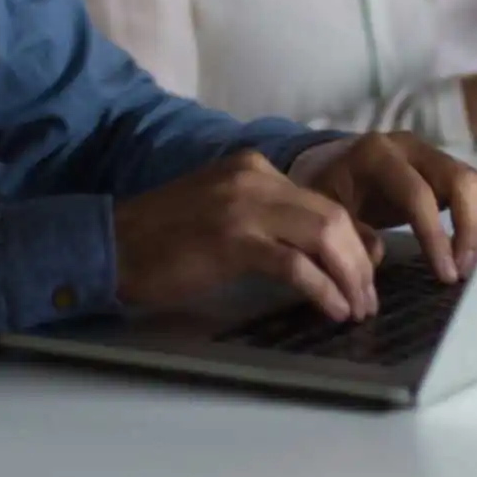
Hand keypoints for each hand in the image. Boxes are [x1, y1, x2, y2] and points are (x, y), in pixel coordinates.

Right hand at [112, 151, 382, 322]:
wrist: (110, 245)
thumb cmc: (163, 241)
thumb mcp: (224, 214)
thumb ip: (269, 222)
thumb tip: (322, 254)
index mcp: (254, 167)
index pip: (324, 201)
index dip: (354, 242)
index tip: (362, 275)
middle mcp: (254, 177)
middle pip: (333, 217)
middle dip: (359, 263)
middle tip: (367, 299)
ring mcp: (243, 206)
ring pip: (324, 235)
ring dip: (349, 277)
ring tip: (356, 309)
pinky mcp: (232, 240)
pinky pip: (295, 265)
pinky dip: (323, 290)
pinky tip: (333, 310)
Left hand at [293, 134, 476, 286]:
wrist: (326, 164)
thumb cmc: (326, 190)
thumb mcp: (325, 212)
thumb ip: (349, 234)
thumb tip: (377, 258)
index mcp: (378, 156)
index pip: (418, 194)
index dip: (436, 236)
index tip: (446, 276)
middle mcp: (411, 148)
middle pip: (460, 179)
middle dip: (470, 228)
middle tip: (463, 270)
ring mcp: (430, 154)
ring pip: (473, 184)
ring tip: (467, 264)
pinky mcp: (441, 168)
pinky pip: (469, 191)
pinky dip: (474, 221)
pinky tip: (466, 250)